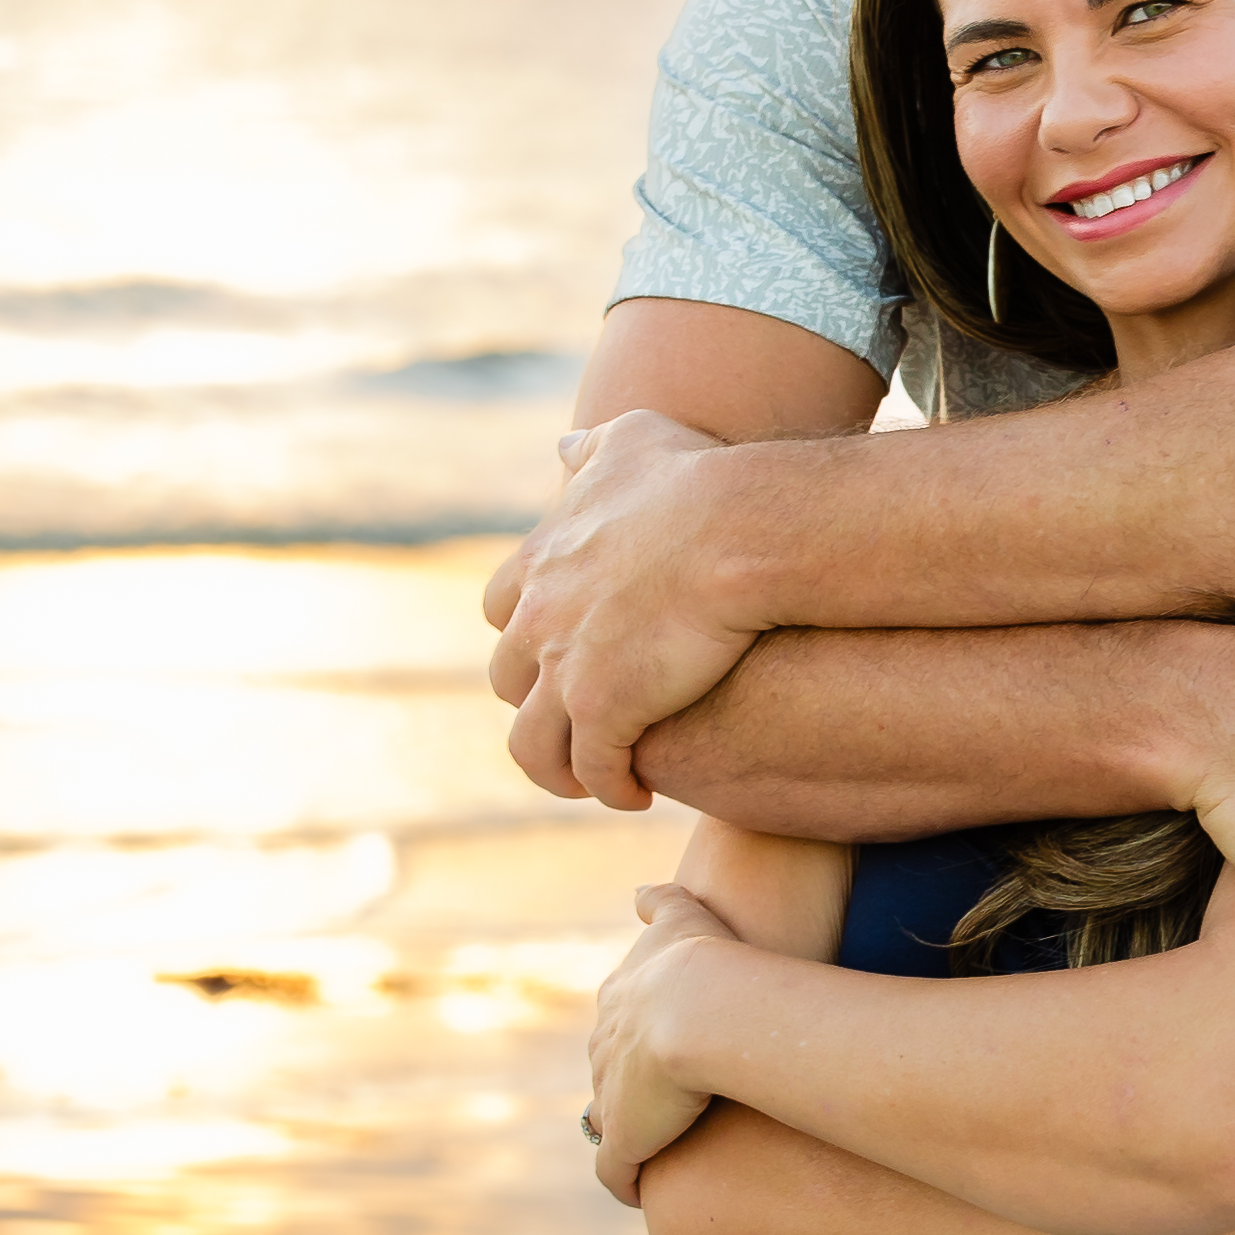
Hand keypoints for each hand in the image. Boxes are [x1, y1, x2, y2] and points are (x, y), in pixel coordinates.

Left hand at [486, 413, 755, 810]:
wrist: (734, 527)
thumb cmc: (697, 480)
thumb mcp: (633, 440)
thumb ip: (593, 448)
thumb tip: (564, 447)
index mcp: (543, 560)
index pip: (501, 610)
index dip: (527, 637)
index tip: (558, 653)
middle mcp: (539, 618)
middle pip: (508, 681)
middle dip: (536, 704)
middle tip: (579, 720)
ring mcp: (564, 668)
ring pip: (532, 743)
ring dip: (558, 768)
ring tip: (595, 781)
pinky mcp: (604, 709)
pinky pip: (593, 769)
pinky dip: (608, 787)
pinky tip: (636, 795)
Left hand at [587, 878, 743, 1199]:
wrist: (703, 1012)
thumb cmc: (705, 961)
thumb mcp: (682, 917)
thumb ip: (661, 902)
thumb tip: (639, 891)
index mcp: (617, 1005)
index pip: (615, 1031)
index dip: (634, 1046)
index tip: (658, 1060)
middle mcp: (603, 1052)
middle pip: (606, 1078)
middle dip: (625, 1093)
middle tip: (658, 1110)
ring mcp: (609, 1100)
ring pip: (606, 1124)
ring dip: (625, 1138)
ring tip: (651, 1154)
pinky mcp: (623, 1142)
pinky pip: (616, 1174)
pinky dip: (627, 1183)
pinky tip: (644, 1192)